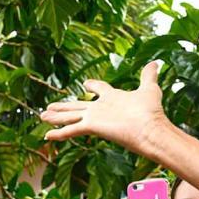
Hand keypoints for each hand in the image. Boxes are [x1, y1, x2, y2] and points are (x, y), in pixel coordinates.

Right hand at [41, 62, 166, 153]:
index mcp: (112, 98)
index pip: (100, 90)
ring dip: (56, 116)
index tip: (86, 83)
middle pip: (77, 105)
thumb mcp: (149, 88)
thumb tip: (155, 62)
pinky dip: (59, 133)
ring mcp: (95, 118)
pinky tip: (46, 136)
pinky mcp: (91, 126)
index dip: (94, 85)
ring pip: (70, 116)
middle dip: (64, 106)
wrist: (150, 129)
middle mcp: (101, 109)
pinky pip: (71, 129)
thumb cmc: (150, 111)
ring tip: (42, 116)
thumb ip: (148, 76)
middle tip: (50, 106)